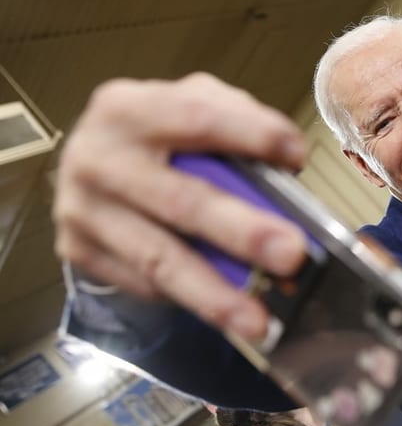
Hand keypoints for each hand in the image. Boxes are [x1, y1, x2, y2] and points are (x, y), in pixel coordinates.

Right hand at [53, 73, 308, 338]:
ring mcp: (84, 210)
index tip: (297, 158)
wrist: (92, 162)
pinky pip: (144, 284)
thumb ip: (239, 123)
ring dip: (216, 294)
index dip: (251, 136)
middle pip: (180, 201)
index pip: (198, 118)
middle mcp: (97, 158)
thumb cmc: (161, 133)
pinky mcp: (80, 252)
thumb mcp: (195, 105)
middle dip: (242, 231)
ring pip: (159, 258)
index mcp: (129, 109)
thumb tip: (287, 169)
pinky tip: (227, 315)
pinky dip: (191, 301)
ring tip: (259, 320)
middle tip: (292, 253)